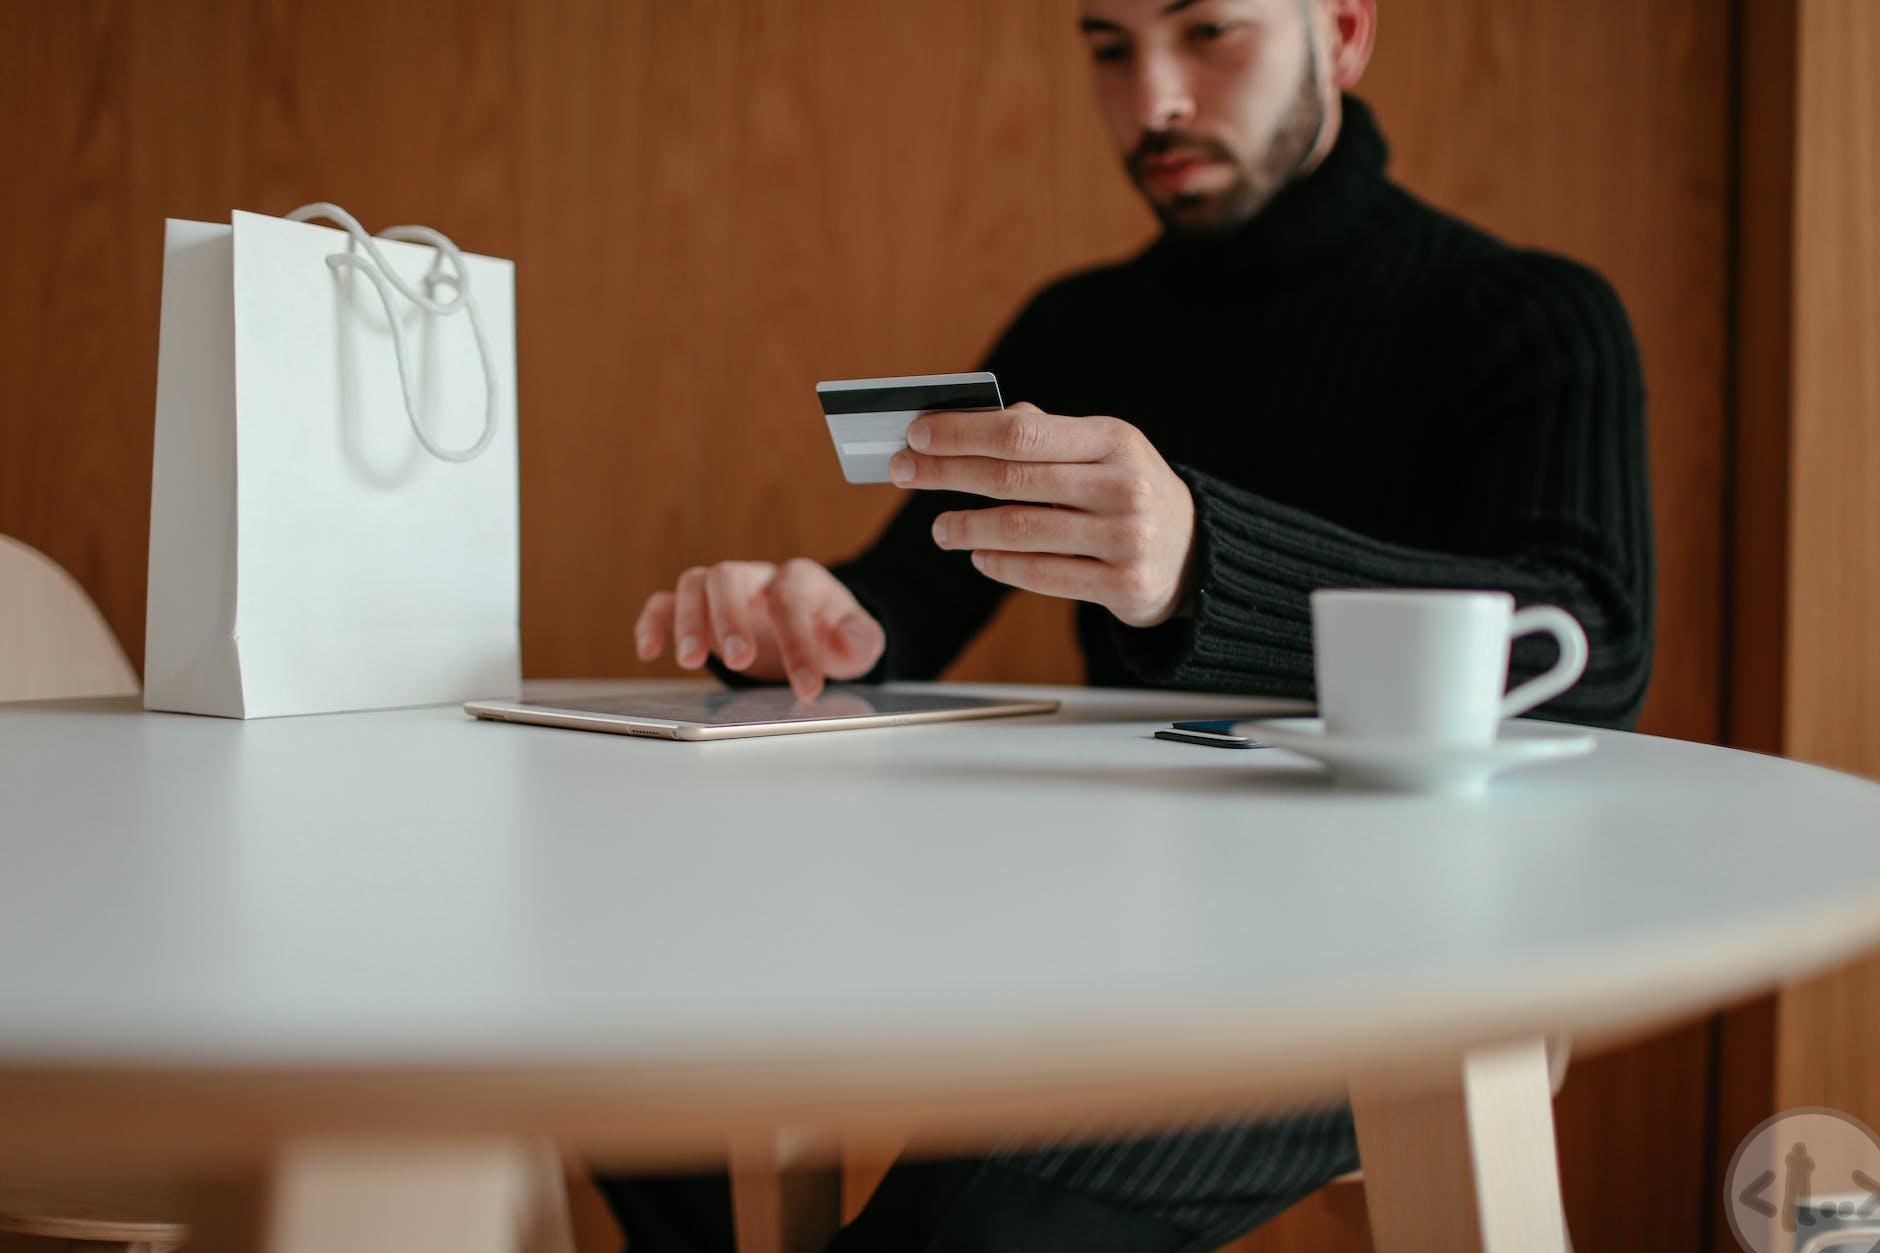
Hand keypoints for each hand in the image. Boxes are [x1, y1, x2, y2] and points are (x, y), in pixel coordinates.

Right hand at [633, 558, 885, 700]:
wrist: (812, 625)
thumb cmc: (832, 633)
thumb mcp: (859, 640)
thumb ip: (862, 639)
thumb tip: (848, 641)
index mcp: (800, 580)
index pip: (792, 602)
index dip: (799, 644)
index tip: (806, 688)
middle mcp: (757, 577)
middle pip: (729, 576)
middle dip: (730, 617)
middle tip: (738, 660)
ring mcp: (724, 590)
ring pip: (695, 582)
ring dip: (688, 619)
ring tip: (690, 661)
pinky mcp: (699, 608)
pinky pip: (665, 601)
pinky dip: (653, 621)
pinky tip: (649, 650)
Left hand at [888, 402, 1196, 626]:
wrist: (1196, 554)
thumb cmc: (1128, 491)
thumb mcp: (1103, 450)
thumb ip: (1042, 434)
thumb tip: (967, 420)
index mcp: (1115, 439)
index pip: (1023, 431)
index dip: (963, 432)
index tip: (917, 434)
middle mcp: (1124, 485)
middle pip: (1013, 479)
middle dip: (946, 473)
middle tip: (903, 472)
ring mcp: (1126, 538)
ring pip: (1021, 530)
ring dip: (967, 527)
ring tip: (939, 529)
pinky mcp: (1123, 586)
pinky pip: (1042, 575)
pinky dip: (1000, 565)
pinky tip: (978, 556)